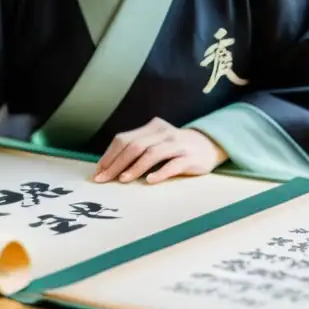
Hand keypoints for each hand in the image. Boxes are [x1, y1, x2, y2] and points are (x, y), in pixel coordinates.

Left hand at [92, 117, 226, 184]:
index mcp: (151, 128)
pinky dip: (160, 172)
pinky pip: (173, 165)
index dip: (109, 155)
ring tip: (123, 180)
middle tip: (104, 179)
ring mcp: (177, 144)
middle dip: (116, 163)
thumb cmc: (175, 148)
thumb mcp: (156, 142)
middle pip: (134, 146)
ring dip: (135, 168)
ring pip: (152, 154)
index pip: (124, 139)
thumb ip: (137, 148)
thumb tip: (109, 166)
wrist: (209, 145)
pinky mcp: (190, 158)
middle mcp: (163, 133)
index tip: (99, 171)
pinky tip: (149, 181)